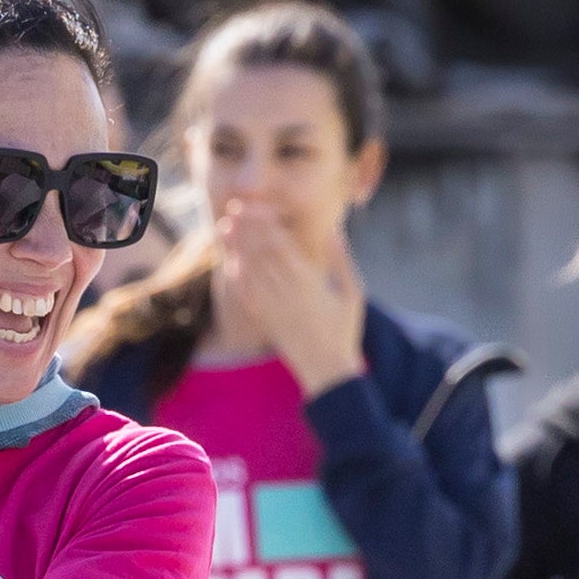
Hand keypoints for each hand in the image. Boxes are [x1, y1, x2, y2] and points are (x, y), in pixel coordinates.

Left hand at [213, 200, 366, 391]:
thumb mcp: (353, 292)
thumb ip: (342, 260)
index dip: (264, 223)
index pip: (280, 244)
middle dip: (245, 228)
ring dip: (235, 247)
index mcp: (308, 281)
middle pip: (260, 252)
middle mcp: (285, 291)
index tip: (256, 208)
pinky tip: (230, 261)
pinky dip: (236, 276)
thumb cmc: (344, 330)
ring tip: (224, 227)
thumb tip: (334, 230)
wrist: (326, 370)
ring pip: (249, 269)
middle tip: (233, 208)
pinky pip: (246, 294)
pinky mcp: (264, 319)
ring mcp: (272, 306)